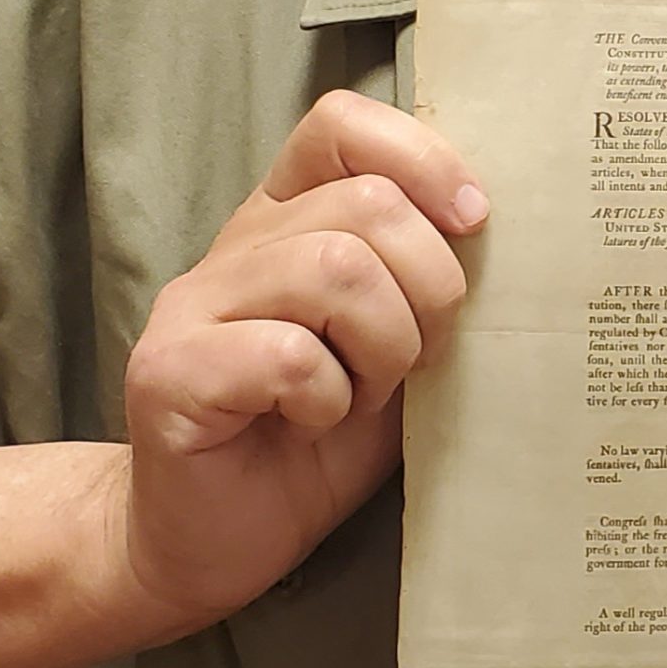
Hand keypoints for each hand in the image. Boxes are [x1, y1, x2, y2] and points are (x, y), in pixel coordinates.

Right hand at [116, 90, 486, 629]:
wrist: (215, 543)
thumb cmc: (316, 441)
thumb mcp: (393, 344)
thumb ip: (423, 281)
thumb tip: (498, 230)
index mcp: (289, 216)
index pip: (343, 125)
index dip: (421, 159)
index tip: (471, 222)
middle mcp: (235, 243)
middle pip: (364, 205)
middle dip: (425, 289)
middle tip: (411, 363)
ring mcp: (193, 303)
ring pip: (332, 270)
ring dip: (380, 348)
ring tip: (360, 397)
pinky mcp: (168, 373)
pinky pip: (286, 355)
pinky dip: (327, 399)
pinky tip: (311, 425)